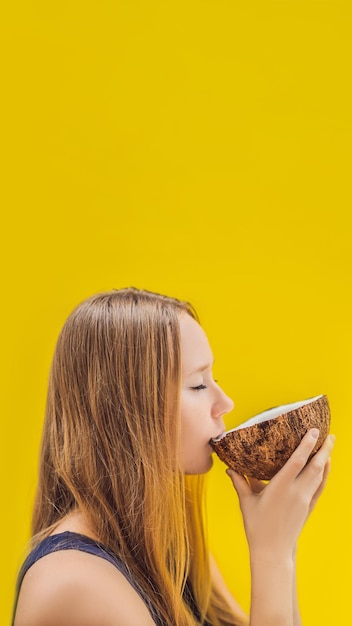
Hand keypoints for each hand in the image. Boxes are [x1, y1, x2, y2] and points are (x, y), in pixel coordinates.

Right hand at [227, 429, 334, 562]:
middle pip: (315, 466)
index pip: (298, 461)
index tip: (313, 431)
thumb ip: (239, 482)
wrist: (273, 551)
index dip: (307, 445)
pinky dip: (325, 474)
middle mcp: (296, 492)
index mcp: (281, 487)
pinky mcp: (309, 507)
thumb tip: (229, 467)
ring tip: (329, 444)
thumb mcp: (246, 502)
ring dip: (326, 458)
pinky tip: (327, 465)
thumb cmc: (257, 527)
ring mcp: (305, 500)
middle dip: (323, 448)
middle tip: (328, 433)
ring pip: (320, 475)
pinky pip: (320, 487)